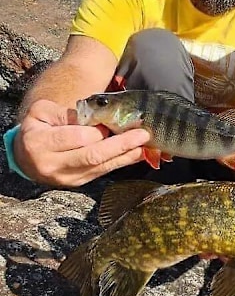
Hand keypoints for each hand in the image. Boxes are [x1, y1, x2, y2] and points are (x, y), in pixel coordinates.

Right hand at [15, 99, 150, 186]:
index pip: (75, 139)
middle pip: (92, 156)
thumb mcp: (43, 113)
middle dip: (120, 145)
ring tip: (146, 144)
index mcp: (40, 144)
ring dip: (126, 155)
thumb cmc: (37, 129)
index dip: (96, 132)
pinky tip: (137, 153)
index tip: (112, 122)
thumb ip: (67, 114)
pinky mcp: (80, 182)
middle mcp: (53, 165)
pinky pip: (104, 171)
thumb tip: (96, 119)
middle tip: (141, 134)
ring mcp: (68, 178)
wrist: (26, 157)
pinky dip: (122, 161)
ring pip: (101, 167)